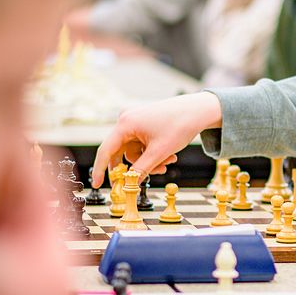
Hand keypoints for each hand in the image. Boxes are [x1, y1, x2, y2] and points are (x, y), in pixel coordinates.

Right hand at [92, 91, 222, 186]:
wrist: (199, 110)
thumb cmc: (180, 125)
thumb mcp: (159, 152)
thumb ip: (141, 169)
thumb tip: (129, 184)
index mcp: (125, 123)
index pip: (106, 150)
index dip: (100, 169)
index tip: (96, 184)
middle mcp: (127, 120)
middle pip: (122, 152)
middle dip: (138, 166)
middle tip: (147, 177)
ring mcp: (136, 121)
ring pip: (135, 151)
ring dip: (150, 160)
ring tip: (169, 161)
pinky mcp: (145, 123)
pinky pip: (142, 144)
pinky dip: (153, 153)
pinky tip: (169, 155)